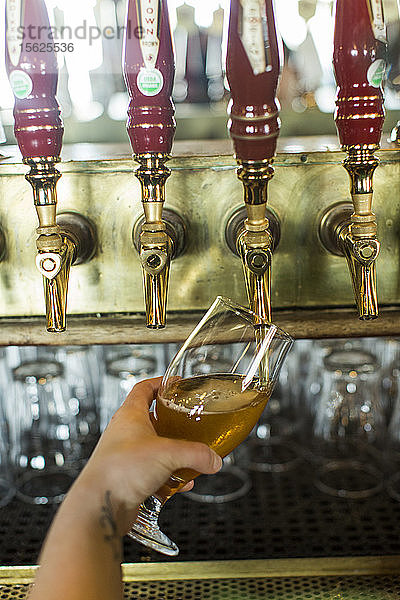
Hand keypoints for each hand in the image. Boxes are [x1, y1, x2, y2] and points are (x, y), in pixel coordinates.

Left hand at [74, 377, 222, 534]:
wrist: (99, 506)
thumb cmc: (119, 470)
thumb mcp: (167, 454)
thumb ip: (196, 454)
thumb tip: (213, 458)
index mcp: (130, 415)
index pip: (144, 389)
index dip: (160, 383)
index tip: (175, 384)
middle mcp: (126, 433)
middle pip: (152, 418)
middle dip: (173, 421)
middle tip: (190, 422)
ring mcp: (126, 455)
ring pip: (155, 447)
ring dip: (174, 452)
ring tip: (191, 456)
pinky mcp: (129, 478)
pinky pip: (154, 472)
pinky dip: (170, 476)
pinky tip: (183, 484)